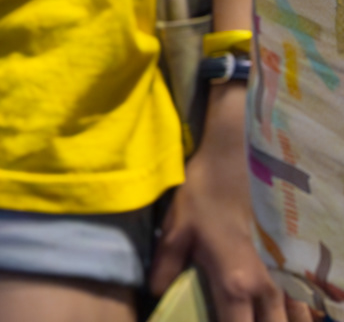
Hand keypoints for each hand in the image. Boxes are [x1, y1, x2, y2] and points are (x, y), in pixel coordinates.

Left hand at [149, 84, 290, 321]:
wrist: (240, 156)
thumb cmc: (205, 191)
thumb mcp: (177, 227)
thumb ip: (167, 265)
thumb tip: (156, 293)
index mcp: (234, 283)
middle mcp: (266, 288)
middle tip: (235, 315)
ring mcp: (286, 276)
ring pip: (290, 320)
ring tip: (255, 313)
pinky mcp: (297, 262)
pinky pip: (304, 303)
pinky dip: (296, 313)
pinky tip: (282, 310)